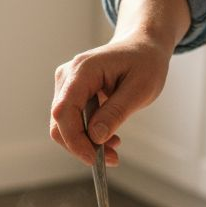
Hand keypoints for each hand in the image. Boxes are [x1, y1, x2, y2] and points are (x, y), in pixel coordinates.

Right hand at [51, 38, 170, 164]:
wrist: (143, 48)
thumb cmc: (145, 62)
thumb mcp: (140, 89)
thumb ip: (116, 112)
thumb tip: (95, 137)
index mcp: (82, 70)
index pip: (64, 110)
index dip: (74, 139)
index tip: (93, 158)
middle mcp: (68, 76)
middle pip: (60, 122)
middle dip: (82, 145)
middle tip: (112, 158)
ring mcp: (67, 85)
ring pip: (64, 125)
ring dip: (86, 143)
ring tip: (114, 149)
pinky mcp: (72, 94)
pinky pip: (73, 121)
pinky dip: (88, 135)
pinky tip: (108, 138)